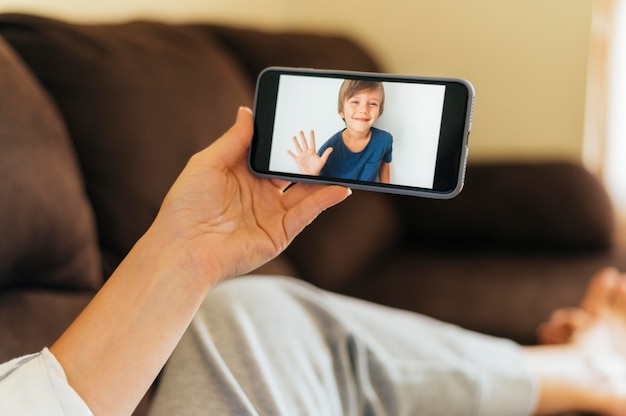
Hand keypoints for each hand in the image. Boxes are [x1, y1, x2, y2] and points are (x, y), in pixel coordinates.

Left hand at [149, 108, 349, 283]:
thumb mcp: (208, 162)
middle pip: (290, 172)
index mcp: (241, 174)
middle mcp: (258, 193)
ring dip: (323, 180)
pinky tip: (339, 189)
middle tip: (328, 142)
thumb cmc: (187, 205)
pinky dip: (323, 201)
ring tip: (343, 165)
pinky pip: (306, 214)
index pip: (269, 154)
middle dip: (309, 159)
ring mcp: (270, 214)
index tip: (301, 122)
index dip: (284, 140)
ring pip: (304, 192)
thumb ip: (234, 139)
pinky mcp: (279, 233)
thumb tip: (247, 112)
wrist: (184, 248)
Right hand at [287, 130, 332, 174]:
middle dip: (302, 137)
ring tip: (294, 137)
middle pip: (304, 143)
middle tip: (301, 131)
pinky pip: (293, 156)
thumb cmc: (317, 169)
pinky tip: (288, 150)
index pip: (312, 142)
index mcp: (312, 152)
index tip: (311, 130)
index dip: (311, 136)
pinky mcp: (298, 160)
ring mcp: (302, 156)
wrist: (312, 175)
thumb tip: (331, 148)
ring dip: (296, 142)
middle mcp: (307, 153)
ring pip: (298, 147)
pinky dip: (290, 154)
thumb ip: (326, 154)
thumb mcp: (322, 161)